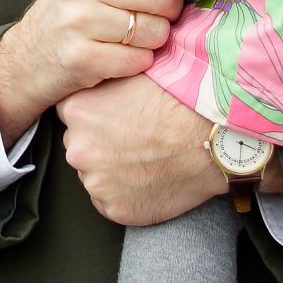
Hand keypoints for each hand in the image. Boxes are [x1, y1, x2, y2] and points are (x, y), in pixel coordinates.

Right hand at [0, 0, 214, 139]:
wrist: (29, 54)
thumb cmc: (76, 8)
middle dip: (173, 9)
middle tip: (161, 15)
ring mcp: (77, 20)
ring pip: (154, 30)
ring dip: (157, 39)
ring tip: (137, 36)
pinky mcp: (80, 57)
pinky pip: (138, 60)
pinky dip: (140, 62)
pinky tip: (123, 56)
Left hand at [57, 74, 225, 225]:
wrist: (211, 137)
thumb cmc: (177, 100)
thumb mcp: (131, 73)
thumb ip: (103, 81)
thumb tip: (99, 74)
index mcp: (77, 110)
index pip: (71, 116)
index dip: (96, 117)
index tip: (116, 118)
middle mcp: (77, 148)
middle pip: (81, 147)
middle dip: (101, 145)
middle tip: (136, 140)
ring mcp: (95, 182)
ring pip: (96, 176)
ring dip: (113, 172)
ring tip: (148, 159)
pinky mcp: (114, 208)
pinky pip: (112, 203)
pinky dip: (127, 195)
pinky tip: (150, 179)